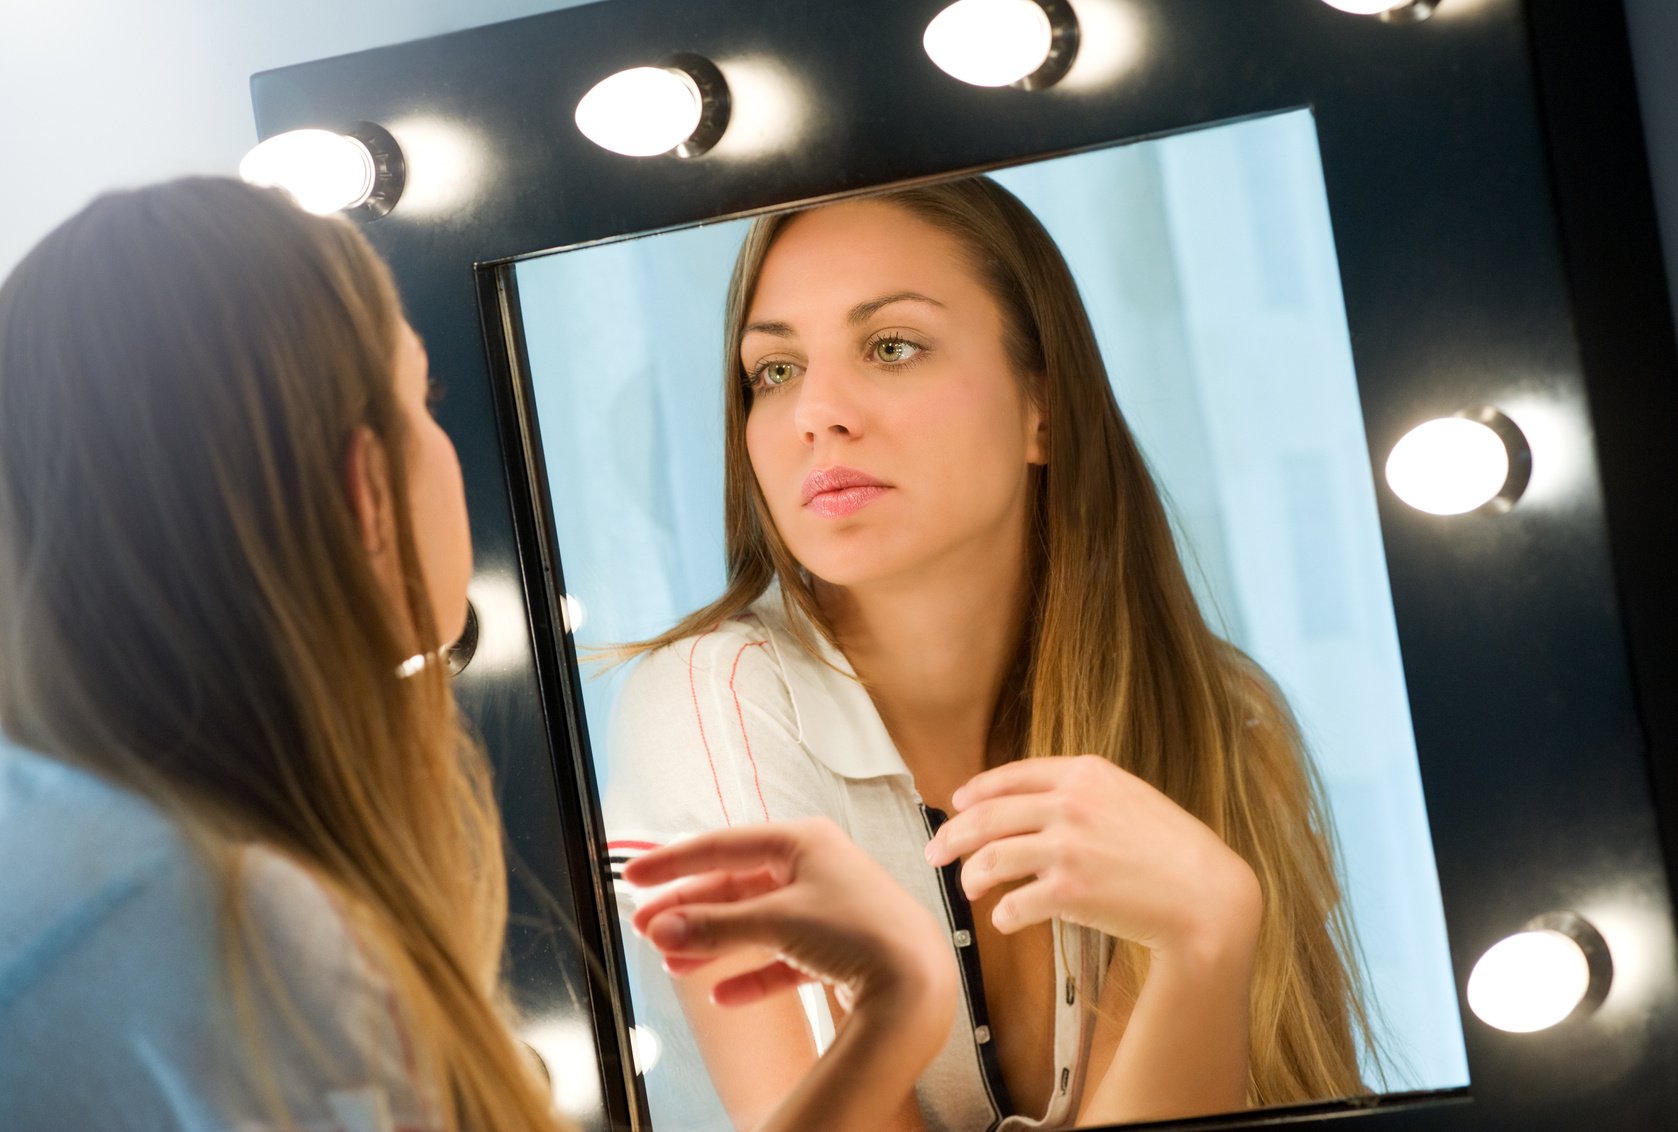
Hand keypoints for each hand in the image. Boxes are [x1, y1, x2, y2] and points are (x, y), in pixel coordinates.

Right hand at [625, 818, 956, 1022]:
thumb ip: (715, 926)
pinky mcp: (837, 948)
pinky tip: (723, 995)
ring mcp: (827, 907)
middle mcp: (816, 867)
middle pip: (736, 885)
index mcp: (803, 841)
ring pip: (756, 922)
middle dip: (691, 909)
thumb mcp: (776, 921)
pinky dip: (751, 973)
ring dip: (713, 942)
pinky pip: (782, 958)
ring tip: (673, 962)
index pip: (723, 845)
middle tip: (645, 927)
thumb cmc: (858, 931)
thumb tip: (663, 928)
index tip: (634, 877)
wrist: (915, 981)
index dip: (675, 862)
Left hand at [923, 756, 1260, 963]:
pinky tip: (1006, 919)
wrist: (1206, 894)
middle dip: (952, 835)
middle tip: (934, 852)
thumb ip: (1082, 791)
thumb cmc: (1172, 849)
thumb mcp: (1129, 796)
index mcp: (1085, 773)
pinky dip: (1003, 915)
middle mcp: (1071, 804)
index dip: (976, 792)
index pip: (1011, 776)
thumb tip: (1031, 801)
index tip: (957, 805)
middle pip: (987, 816)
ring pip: (991, 859)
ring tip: (969, 889)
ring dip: (971, 876)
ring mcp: (1068, 846)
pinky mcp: (1069, 891)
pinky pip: (1014, 904)